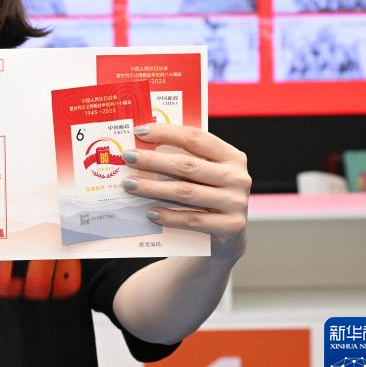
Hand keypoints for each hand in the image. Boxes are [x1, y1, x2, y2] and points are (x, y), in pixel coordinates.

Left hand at [121, 123, 250, 261]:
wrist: (229, 235)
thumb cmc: (208, 195)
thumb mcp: (204, 174)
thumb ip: (183, 159)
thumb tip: (141, 147)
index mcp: (232, 156)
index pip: (195, 138)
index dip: (166, 132)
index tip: (139, 131)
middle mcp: (238, 177)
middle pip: (187, 165)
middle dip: (153, 160)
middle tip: (128, 157)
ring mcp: (236, 202)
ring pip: (186, 192)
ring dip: (153, 188)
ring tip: (130, 184)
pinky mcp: (231, 226)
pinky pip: (192, 220)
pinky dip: (169, 216)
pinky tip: (150, 212)